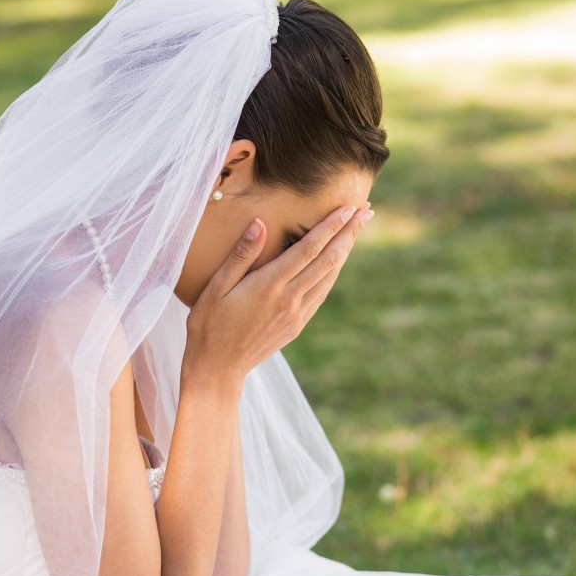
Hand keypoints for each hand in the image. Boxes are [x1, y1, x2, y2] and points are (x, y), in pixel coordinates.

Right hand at [183, 201, 373, 386]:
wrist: (217, 368)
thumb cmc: (209, 324)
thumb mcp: (216, 287)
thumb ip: (241, 255)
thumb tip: (260, 224)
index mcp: (270, 286)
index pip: (309, 248)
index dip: (331, 226)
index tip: (348, 208)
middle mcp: (289, 299)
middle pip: (328, 260)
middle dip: (349, 233)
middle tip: (366, 211)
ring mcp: (296, 314)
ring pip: (329, 276)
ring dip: (345, 251)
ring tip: (357, 229)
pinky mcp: (297, 325)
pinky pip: (321, 293)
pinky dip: (333, 272)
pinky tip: (338, 261)